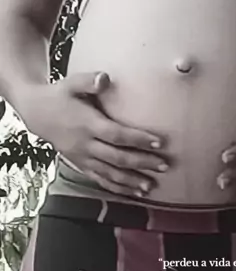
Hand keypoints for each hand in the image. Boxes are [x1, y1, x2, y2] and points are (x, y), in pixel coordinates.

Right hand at [21, 71, 167, 197]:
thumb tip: (105, 78)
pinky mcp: (80, 165)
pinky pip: (100, 180)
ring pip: (109, 174)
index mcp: (87, 124)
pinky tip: (133, 193)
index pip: (116, 134)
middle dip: (142, 163)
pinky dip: (117, 188)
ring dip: (131, 181)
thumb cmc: (60, 96)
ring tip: (151, 186)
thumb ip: (89, 80)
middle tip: (164, 166)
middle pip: (117, 157)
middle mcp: (85, 144)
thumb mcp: (71, 83)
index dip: (138, 139)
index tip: (158, 142)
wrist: (36, 113)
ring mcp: (82, 158)